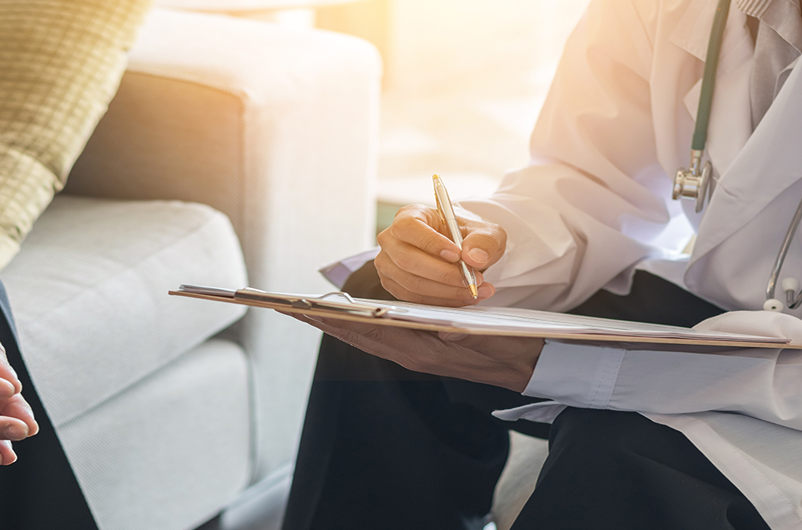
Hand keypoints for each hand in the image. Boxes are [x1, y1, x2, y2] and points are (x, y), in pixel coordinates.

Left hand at [292, 313, 542, 391]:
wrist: (531, 365)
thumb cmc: (507, 344)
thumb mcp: (473, 331)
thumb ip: (436, 325)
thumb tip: (397, 317)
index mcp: (418, 351)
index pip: (363, 331)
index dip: (330, 317)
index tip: (299, 306)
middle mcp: (411, 355)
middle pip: (357, 335)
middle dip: (322, 320)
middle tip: (287, 307)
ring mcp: (415, 356)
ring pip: (367, 338)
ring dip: (337, 323)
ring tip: (307, 310)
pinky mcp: (422, 353)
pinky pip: (382, 340)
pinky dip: (361, 327)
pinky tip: (351, 319)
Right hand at [376, 204, 506, 305]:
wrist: (461, 253)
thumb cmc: (466, 237)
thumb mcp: (484, 232)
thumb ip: (483, 241)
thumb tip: (474, 257)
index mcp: (408, 216)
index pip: (408, 227)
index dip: (430, 242)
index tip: (457, 255)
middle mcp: (391, 239)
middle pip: (407, 259)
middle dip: (442, 274)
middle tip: (471, 279)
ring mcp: (387, 263)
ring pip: (411, 283)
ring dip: (446, 291)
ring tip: (474, 289)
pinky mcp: (393, 284)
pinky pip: (414, 298)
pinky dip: (441, 300)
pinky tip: (462, 297)